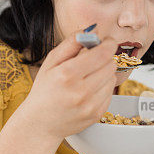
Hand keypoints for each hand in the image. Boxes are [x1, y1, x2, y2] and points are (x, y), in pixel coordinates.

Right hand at [19, 25, 117, 141]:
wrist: (40, 123)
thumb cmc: (44, 90)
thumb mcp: (51, 62)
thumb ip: (71, 43)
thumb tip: (93, 30)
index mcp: (67, 74)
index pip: (102, 53)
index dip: (108, 43)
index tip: (106, 41)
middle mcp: (80, 91)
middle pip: (110, 65)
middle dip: (104, 58)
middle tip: (92, 60)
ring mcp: (90, 105)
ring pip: (112, 78)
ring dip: (104, 74)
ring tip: (87, 78)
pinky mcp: (97, 114)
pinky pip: (110, 93)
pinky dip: (102, 88)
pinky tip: (88, 91)